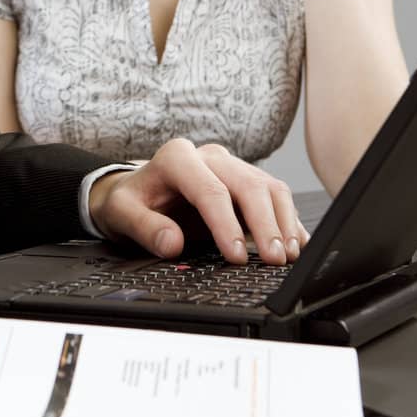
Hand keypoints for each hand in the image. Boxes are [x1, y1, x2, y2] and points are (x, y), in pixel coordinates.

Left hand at [87, 139, 309, 264]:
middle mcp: (209, 156)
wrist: (136, 190)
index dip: (226, 224)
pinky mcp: (245, 182)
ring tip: (288, 255)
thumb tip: (172, 243)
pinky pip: (274, 196)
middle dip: (266, 224)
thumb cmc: (130, 200)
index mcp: (177, 157)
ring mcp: (231, 167)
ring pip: (268, 187)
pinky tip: (295, 243)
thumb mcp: (121, 214)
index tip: (235, 256)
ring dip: (283, 221)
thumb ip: (143, 227)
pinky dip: (288, 220)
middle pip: (248, 185)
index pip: (209, 190)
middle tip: (274, 260)